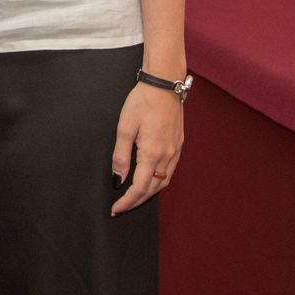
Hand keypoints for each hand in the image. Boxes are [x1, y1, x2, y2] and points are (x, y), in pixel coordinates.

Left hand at [111, 80, 183, 214]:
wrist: (164, 85)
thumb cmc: (142, 102)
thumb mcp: (124, 127)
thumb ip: (120, 156)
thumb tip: (118, 179)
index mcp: (152, 153)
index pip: (139, 188)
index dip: (127, 201)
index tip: (116, 209)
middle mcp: (167, 156)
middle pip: (152, 189)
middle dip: (136, 201)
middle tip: (122, 207)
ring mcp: (175, 151)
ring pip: (163, 183)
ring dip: (148, 193)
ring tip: (133, 197)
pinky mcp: (179, 145)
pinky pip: (169, 172)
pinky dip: (158, 182)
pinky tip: (149, 180)